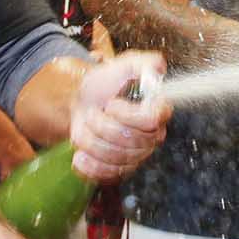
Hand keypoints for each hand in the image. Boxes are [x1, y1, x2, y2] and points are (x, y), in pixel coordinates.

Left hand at [69, 51, 168, 181]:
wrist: (84, 102)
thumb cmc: (105, 83)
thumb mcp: (124, 64)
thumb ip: (145, 63)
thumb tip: (158, 67)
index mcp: (157, 109)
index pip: (152, 119)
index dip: (129, 115)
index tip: (111, 104)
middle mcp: (153, 135)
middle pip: (130, 141)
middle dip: (103, 126)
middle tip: (92, 112)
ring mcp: (137, 155)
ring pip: (116, 158)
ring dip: (92, 142)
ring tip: (85, 128)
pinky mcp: (120, 169)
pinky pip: (109, 175)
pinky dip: (90, 166)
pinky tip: (80, 156)